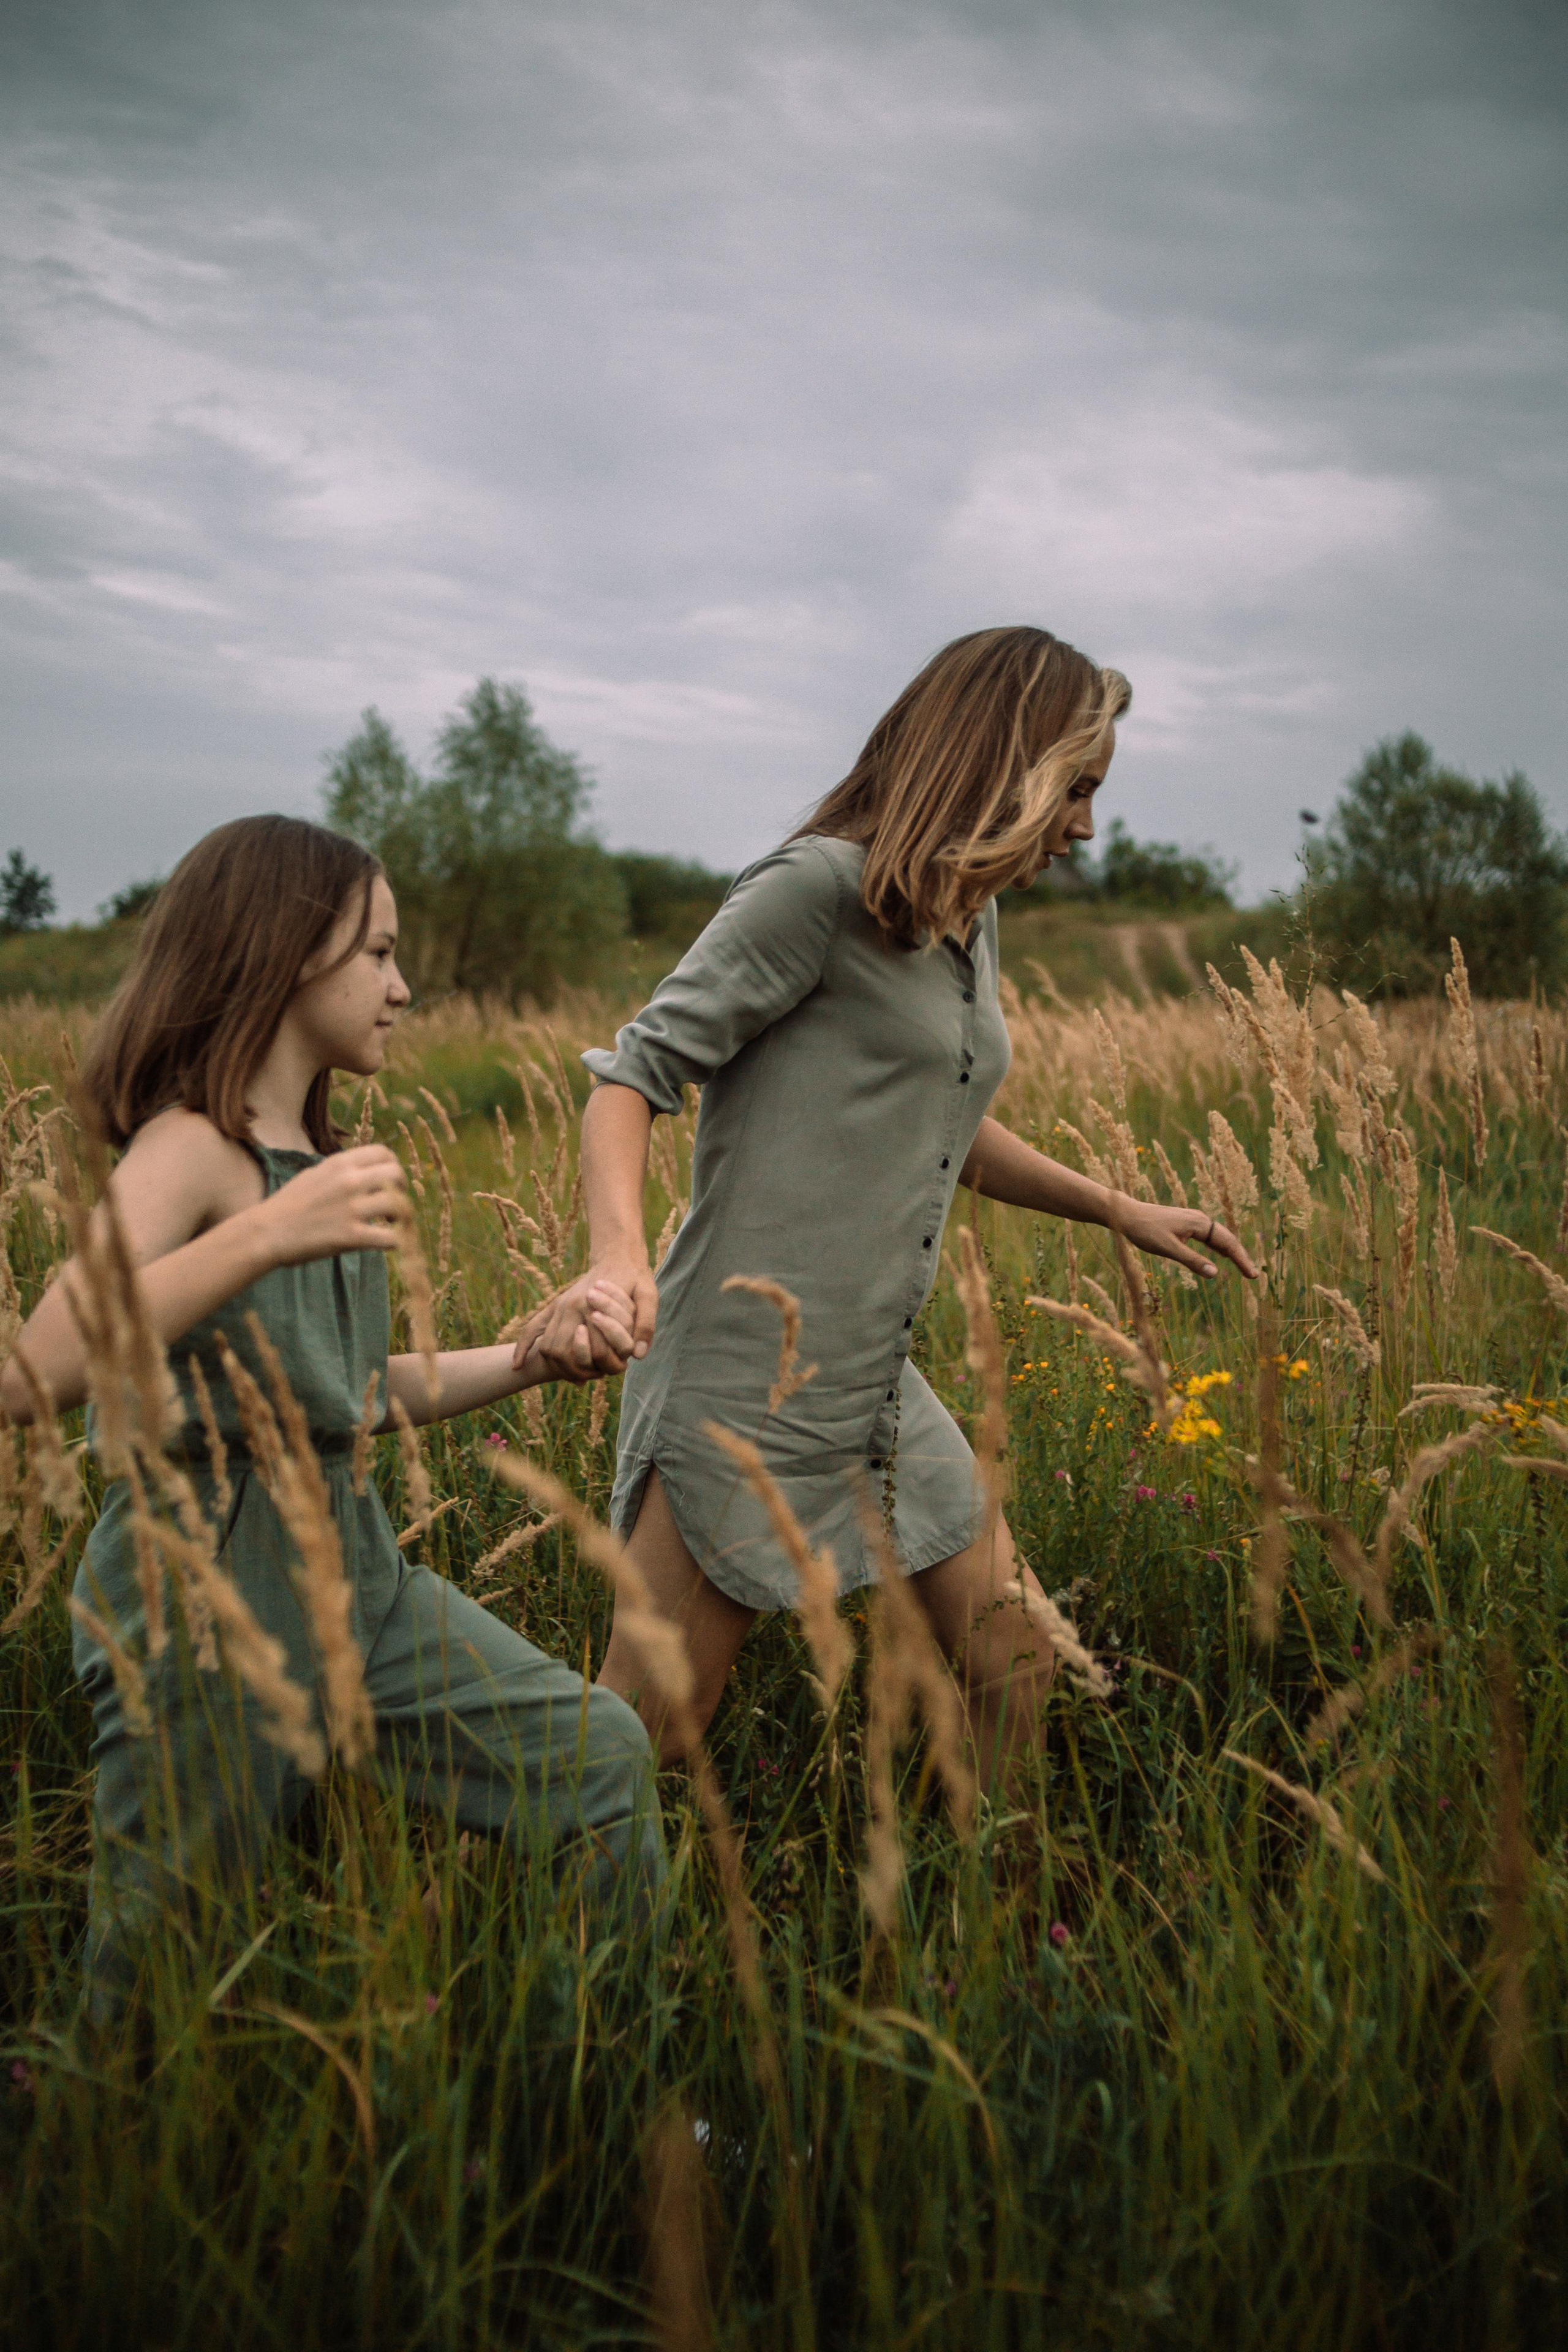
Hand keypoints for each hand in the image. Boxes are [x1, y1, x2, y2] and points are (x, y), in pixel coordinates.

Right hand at [253, 1145, 408, 1265]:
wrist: (266, 1232)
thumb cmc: (288, 1205)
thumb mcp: (314, 1174)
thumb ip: (341, 1169)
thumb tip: (364, 1169)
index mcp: (340, 1164)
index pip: (384, 1153)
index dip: (393, 1166)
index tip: (390, 1180)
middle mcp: (349, 1182)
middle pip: (397, 1174)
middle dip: (402, 1188)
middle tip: (394, 1201)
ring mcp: (351, 1209)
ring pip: (400, 1205)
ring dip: (401, 1216)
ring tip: (391, 1223)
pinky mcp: (351, 1236)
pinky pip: (391, 1238)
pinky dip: (397, 1241)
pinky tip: (388, 1241)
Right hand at [519, 1258, 657, 1381]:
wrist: (617, 1254)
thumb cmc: (635, 1277)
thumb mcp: (649, 1296)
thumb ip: (646, 1324)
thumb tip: (638, 1354)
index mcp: (591, 1305)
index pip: (591, 1350)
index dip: (602, 1366)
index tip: (609, 1370)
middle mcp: (569, 1307)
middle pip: (561, 1352)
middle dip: (576, 1371)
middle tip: (591, 1377)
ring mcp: (559, 1306)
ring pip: (547, 1347)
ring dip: (558, 1366)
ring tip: (576, 1374)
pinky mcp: (555, 1306)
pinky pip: (532, 1328)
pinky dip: (524, 1348)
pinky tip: (518, 1366)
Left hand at [1105, 1195, 1257, 1281]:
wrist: (1127, 1215)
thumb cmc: (1145, 1231)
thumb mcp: (1168, 1249)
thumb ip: (1192, 1261)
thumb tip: (1215, 1273)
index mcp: (1199, 1223)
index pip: (1228, 1243)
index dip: (1241, 1260)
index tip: (1253, 1275)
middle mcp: (1199, 1219)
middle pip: (1227, 1238)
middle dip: (1241, 1256)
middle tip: (1253, 1275)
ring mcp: (1193, 1220)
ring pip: (1218, 1237)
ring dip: (1231, 1252)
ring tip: (1243, 1267)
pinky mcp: (1185, 1223)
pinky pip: (1208, 1236)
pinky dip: (1218, 1247)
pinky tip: (1221, 1255)